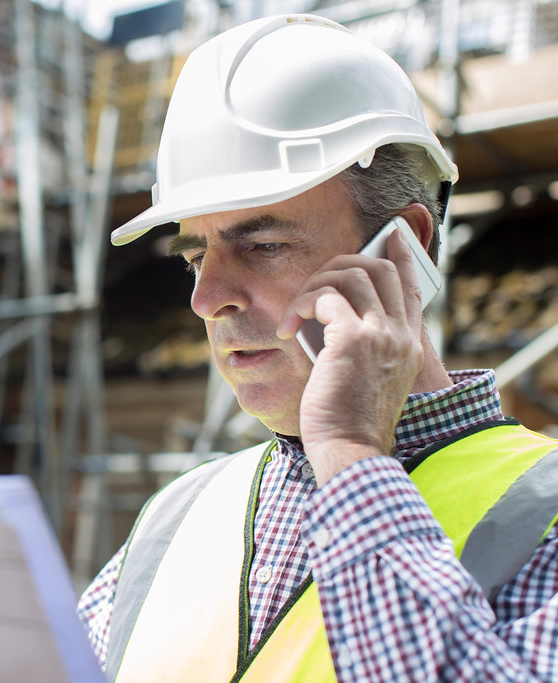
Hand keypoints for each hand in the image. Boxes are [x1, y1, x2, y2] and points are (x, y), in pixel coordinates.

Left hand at [277, 227, 423, 483]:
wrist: (351, 450)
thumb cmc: (349, 423)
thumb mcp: (366, 381)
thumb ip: (362, 349)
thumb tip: (329, 323)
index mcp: (409, 345)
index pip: (410, 287)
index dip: (400, 257)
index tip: (392, 236)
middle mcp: (400, 334)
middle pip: (380, 269)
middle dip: (342, 263)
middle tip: (314, 281)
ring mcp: (380, 334)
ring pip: (351, 275)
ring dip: (314, 285)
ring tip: (294, 314)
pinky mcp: (353, 339)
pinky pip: (325, 298)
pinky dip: (300, 305)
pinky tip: (286, 329)